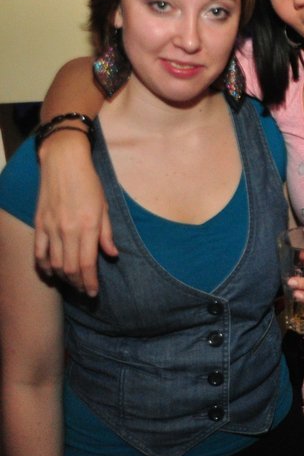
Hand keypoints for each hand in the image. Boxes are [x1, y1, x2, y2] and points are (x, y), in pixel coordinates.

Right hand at [34, 130, 116, 296]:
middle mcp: (68, 230)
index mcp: (88, 226)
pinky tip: (50, 273)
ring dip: (63, 277)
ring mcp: (51, 227)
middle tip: (85, 292)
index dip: (90, 282)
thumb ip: (107, 234)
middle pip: (70, 268)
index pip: (87, 263)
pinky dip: (43, 266)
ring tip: (72, 284)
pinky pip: (38, 252)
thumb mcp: (105, 207)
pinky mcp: (39, 223)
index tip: (93, 293)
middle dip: (78, 284)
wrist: (64, 163)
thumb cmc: (89, 183)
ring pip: (54, 263)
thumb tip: (111, 255)